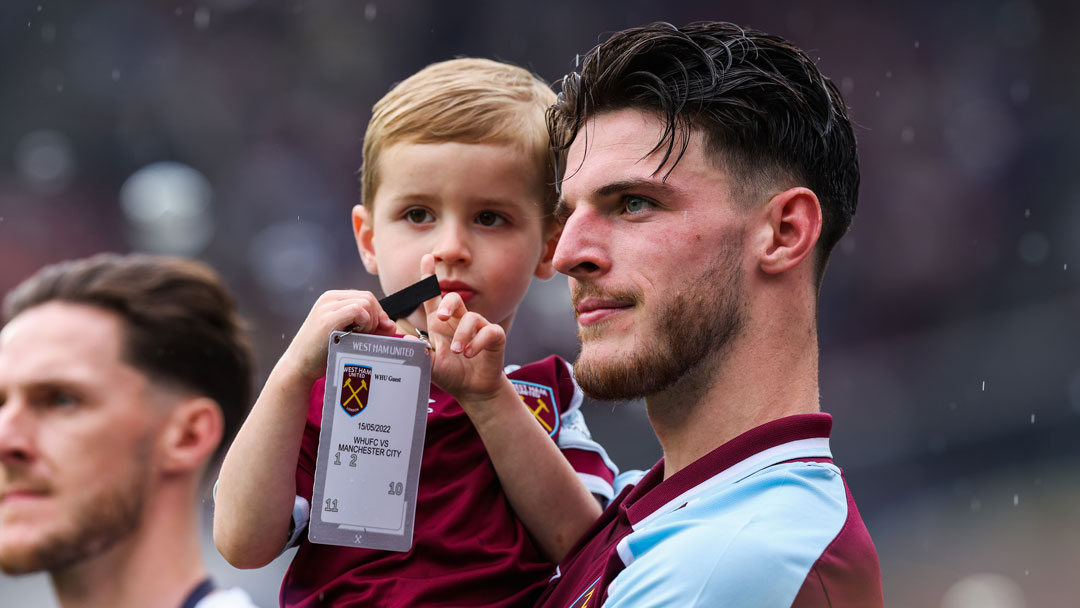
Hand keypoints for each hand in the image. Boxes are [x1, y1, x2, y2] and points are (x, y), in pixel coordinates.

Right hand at [282, 290, 397, 381]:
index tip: (377, 332)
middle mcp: (329, 298)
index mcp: (334, 299)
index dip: (378, 314)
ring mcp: (327, 307)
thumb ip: (371, 328)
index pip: (367, 297)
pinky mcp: (327, 319)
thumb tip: (392, 324)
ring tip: (358, 338)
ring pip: (366, 303)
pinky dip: (364, 323)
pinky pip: (358, 310)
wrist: (299, 367)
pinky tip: (355, 336)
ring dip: (370, 322)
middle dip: (376, 318)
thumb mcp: (351, 336)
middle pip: (369, 298)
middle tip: (367, 337)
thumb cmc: (325, 353)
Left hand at [420, 255, 508, 402]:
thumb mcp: (430, 364)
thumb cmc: (451, 373)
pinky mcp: (494, 336)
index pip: (432, 297)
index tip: (426, 258)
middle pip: (454, 298)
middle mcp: (458, 321)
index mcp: (440, 324)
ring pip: (471, 318)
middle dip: (447, 303)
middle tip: (439, 317)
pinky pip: (488, 331)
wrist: (472, 390)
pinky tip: (470, 353)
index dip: (429, 277)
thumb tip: (406, 339)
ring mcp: (477, 327)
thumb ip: (419, 352)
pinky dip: (477, 342)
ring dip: (462, 335)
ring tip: (458, 351)